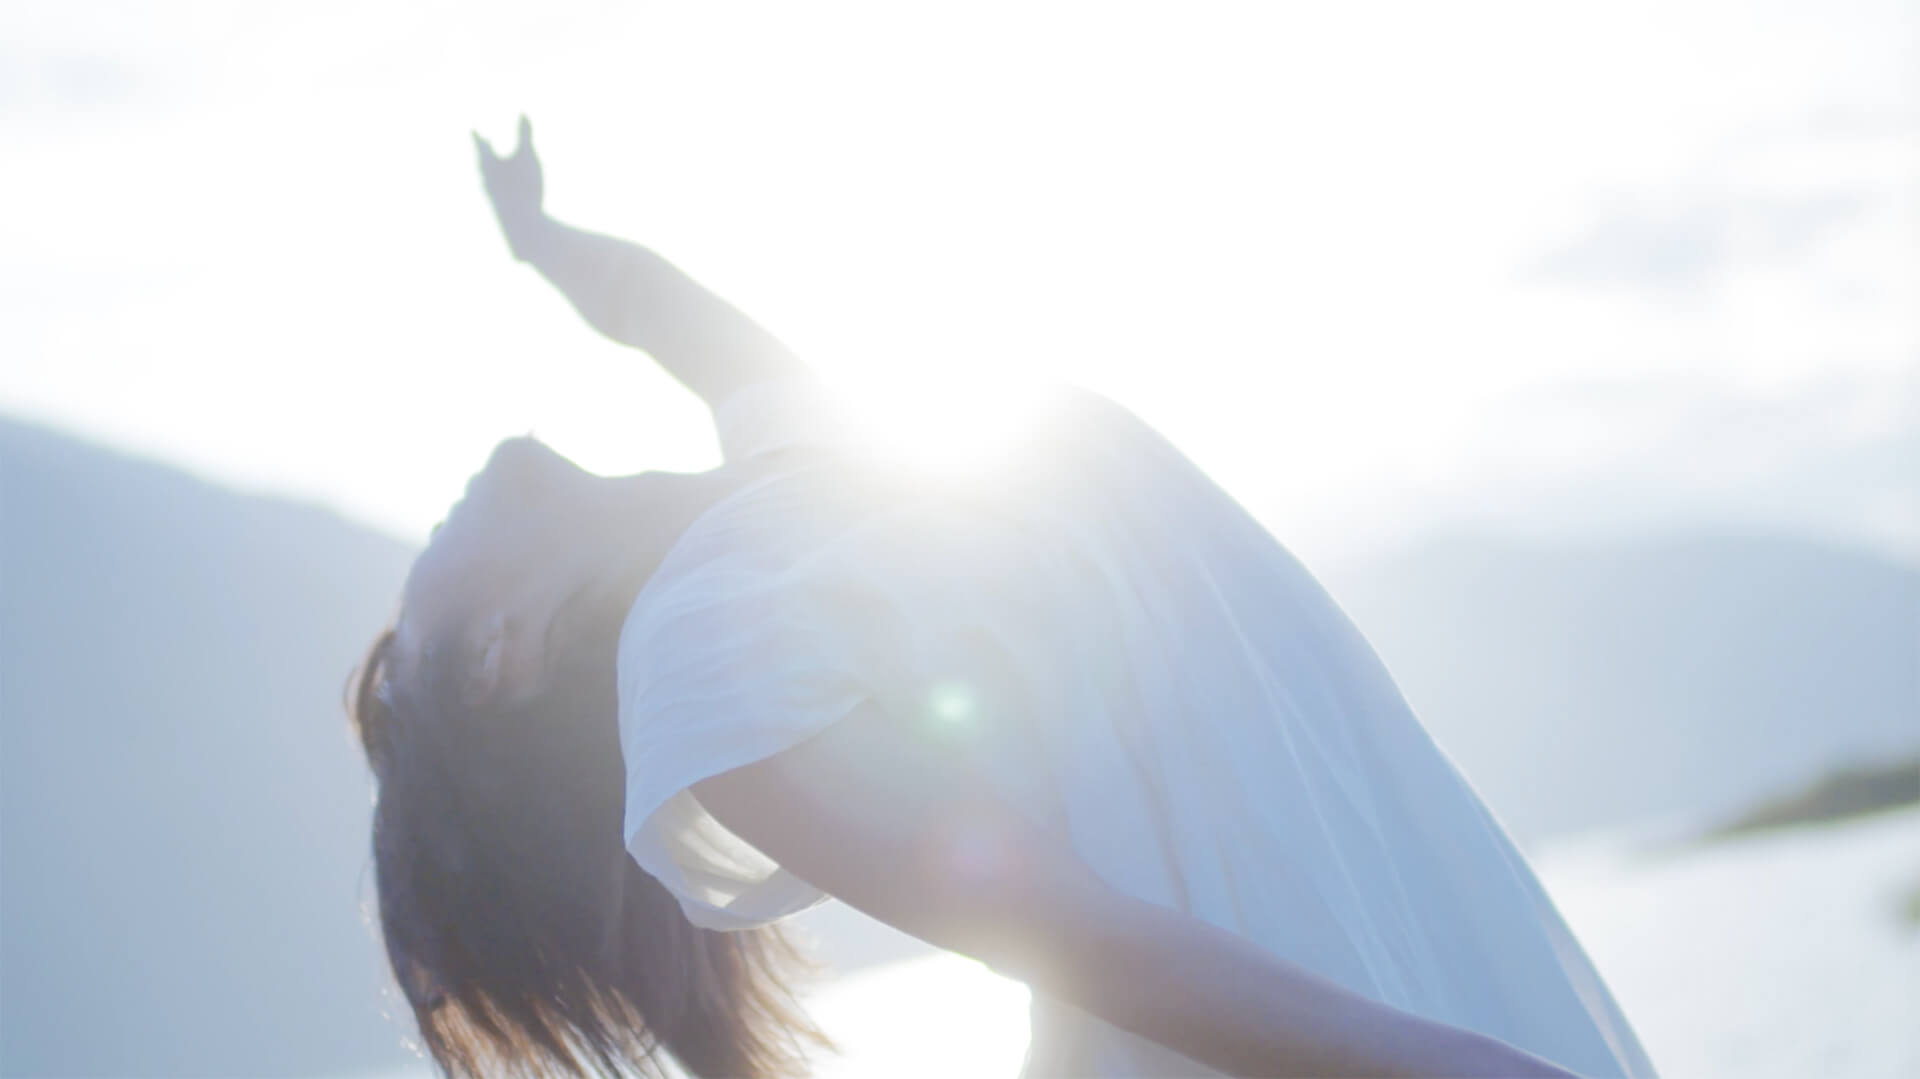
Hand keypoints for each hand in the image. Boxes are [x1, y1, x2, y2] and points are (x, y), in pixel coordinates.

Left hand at [473, 115, 547, 260]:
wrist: (521, 230)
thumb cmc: (523, 188)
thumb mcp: (527, 156)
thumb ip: (524, 133)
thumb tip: (522, 111)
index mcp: (485, 163)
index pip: (478, 143)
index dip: (476, 134)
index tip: (471, 128)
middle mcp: (482, 181)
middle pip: (480, 163)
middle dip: (483, 152)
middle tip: (484, 145)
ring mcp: (488, 199)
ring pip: (486, 181)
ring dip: (491, 173)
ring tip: (497, 170)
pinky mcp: (496, 215)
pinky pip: (496, 198)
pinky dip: (501, 191)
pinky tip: (508, 197)